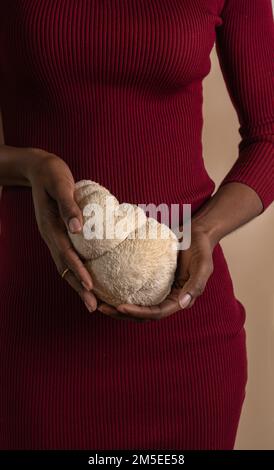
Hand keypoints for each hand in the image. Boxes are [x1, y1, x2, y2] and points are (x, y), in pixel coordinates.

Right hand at [25, 148, 96, 312]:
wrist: (39, 168)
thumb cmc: (52, 174)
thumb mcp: (60, 184)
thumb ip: (68, 205)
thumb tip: (77, 227)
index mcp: (50, 226)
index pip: (65, 254)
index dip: (78, 271)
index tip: (90, 286)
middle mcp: (50, 236)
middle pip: (64, 268)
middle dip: (78, 288)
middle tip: (93, 307)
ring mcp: (53, 237)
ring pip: (65, 266)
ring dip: (77, 284)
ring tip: (91, 302)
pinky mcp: (59, 234)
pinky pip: (68, 257)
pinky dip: (77, 271)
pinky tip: (88, 279)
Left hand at [99, 226, 215, 321]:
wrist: (196, 234)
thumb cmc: (201, 248)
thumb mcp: (203, 265)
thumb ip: (196, 284)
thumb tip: (183, 304)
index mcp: (180, 300)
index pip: (157, 313)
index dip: (138, 313)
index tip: (120, 306)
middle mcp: (167, 298)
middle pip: (142, 314)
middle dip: (121, 314)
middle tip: (101, 307)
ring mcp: (158, 290)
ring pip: (136, 305)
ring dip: (117, 307)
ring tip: (98, 302)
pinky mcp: (151, 280)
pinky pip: (134, 290)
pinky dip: (120, 291)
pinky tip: (104, 286)